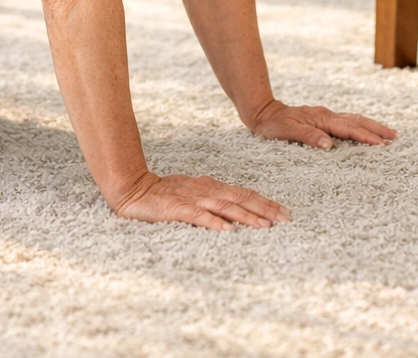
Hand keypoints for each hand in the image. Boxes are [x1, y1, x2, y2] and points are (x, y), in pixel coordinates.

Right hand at [112, 170, 291, 230]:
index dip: (264, 202)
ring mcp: (191, 199)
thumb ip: (213, 201)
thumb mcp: (194, 194)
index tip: (283, 213)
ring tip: (264, 225)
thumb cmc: (164, 194)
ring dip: (245, 216)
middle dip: (264, 209)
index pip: (243, 194)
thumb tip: (236, 213)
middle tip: (284, 219)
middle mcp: (205, 190)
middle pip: (240, 199)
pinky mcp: (176, 208)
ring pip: (224, 207)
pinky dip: (214, 222)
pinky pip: (198, 216)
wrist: (133, 188)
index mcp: (211, 187)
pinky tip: (227, 230)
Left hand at [246, 99, 396, 149]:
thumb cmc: (272, 125)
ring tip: (389, 134)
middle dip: (377, 129)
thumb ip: (308, 137)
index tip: (381, 144)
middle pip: (357, 121)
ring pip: (354, 119)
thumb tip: (329, 145)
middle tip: (395, 137)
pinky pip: (347, 122)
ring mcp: (326, 116)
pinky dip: (361, 126)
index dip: (365, 137)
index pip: (347, 129)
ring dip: (372, 126)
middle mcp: (326, 116)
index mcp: (320, 119)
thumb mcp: (286, 132)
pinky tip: (367, 130)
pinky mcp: (324, 119)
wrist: (262, 112)